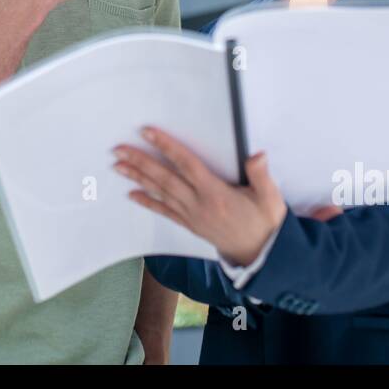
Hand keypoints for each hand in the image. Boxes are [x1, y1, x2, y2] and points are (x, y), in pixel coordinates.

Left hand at [114, 127, 289, 266]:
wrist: (261, 255)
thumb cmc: (264, 223)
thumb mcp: (270, 198)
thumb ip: (261, 175)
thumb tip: (257, 155)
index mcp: (216, 193)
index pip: (186, 164)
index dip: (166, 147)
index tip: (148, 133)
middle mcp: (199, 204)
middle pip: (165, 178)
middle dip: (140, 162)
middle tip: (118, 150)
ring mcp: (192, 216)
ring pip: (160, 193)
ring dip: (138, 178)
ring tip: (119, 167)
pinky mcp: (190, 225)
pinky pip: (165, 212)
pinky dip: (147, 202)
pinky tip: (132, 195)